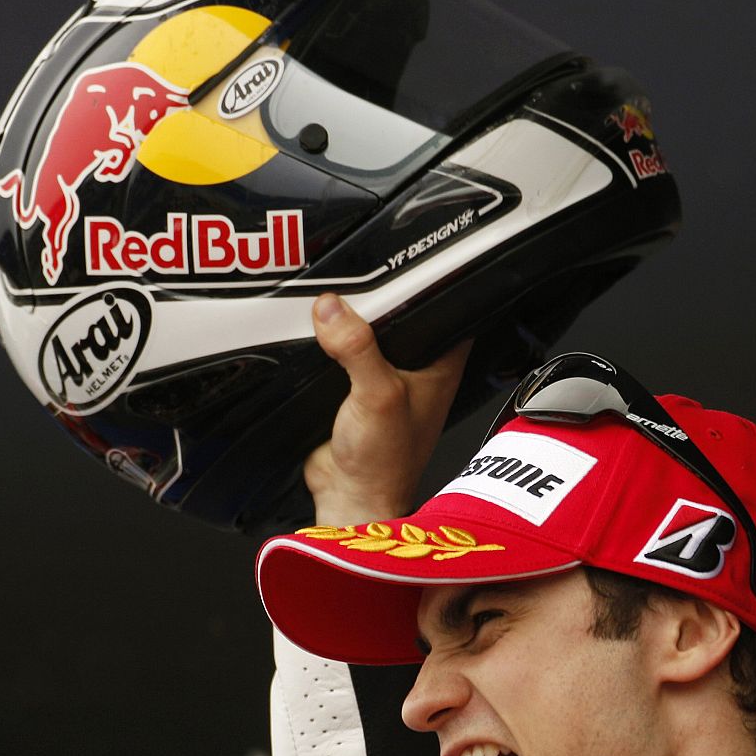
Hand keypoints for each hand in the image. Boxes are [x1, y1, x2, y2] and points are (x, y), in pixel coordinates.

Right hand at [304, 294, 472, 525]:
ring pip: (363, 332)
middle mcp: (414, 366)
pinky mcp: (350, 388)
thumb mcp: (377, 394)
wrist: (348, 496)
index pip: (442, 305)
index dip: (426, 280)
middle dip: (373, 297)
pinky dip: (325, 345)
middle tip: (351, 278)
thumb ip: (357, 348)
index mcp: (439, 363)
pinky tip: (313, 336)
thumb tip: (331, 309)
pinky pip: (337, 354)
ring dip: (344, 324)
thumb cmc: (385, 462)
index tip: (400, 259)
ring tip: (327, 303)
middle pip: (395, 312)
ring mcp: (381, 377)